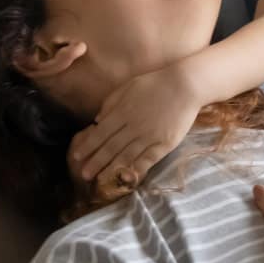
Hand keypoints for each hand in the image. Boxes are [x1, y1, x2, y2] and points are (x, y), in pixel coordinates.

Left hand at [69, 64, 203, 195]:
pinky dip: (136, 169)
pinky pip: (148, 159)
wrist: (185, 84)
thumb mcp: (128, 87)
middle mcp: (133, 126)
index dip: (88, 146)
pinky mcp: (165, 143)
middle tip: (84, 174)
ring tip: (100, 179)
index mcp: (122, 111)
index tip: (77, 156)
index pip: (100, 133)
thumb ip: (111, 103)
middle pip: (111, 147)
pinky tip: (127, 177)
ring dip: (111, 169)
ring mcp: (149, 136)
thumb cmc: (155, 83)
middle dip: (96, 162)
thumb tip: (97, 120)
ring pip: (126, 156)